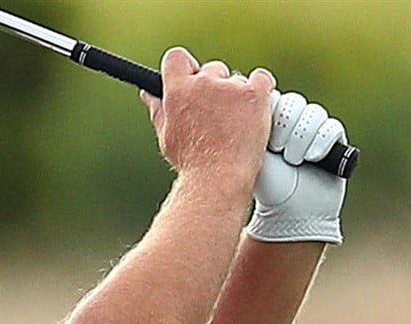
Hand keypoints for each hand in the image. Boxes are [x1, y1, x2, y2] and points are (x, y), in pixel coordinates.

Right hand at [142, 47, 275, 187]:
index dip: (185, 67)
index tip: (192, 78)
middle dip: (215, 86)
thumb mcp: (167, 136)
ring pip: (237, 79)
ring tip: (236, 124)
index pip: (176, 58)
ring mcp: (230, 88)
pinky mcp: (255, 94)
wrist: (218, 177)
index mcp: (177, 91)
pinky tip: (256, 108)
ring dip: (237, 95)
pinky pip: (262, 79)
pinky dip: (261, 90)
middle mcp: (203, 84)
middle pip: (212, 69)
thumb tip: (149, 94)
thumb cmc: (192, 162)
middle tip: (218, 112)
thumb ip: (159, 109)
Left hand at [246, 90, 348, 243]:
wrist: (291, 212)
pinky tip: (311, 159)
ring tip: (293, 161)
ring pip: (314, 113)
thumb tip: (241, 101)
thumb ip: (249, 127)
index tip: (264, 140)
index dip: (270, 114)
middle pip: (294, 102)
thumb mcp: (252, 154)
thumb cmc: (266, 185)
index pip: (273, 97)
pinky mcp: (333, 140)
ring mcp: (314, 129)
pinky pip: (332, 127)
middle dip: (286, 127)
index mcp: (269, 120)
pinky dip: (321, 142)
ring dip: (302, 138)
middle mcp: (292, 121)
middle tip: (277, 150)